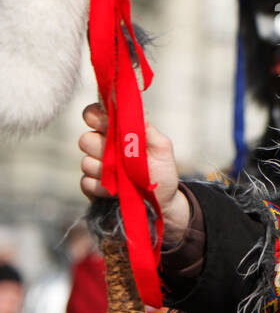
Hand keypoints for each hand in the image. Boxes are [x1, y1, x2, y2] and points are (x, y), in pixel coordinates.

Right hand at [79, 103, 189, 242]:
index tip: (103, 122)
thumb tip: (131, 110)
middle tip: (121, 155)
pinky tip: (117, 189)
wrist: (161, 202)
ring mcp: (96, 167)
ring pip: (86, 163)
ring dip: (105, 169)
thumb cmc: (162, 171)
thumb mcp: (161, 147)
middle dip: (101, 147)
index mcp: (117, 131)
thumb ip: (146, 128)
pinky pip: (86, 183)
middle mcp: (102, 146)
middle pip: (85, 139)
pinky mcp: (91, 187)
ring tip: (125, 175)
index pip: (94, 115)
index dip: (94, 116)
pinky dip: (102, 186)